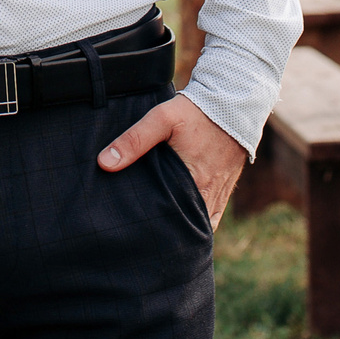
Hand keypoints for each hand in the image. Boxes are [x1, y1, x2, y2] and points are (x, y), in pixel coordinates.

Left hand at [97, 93, 246, 227]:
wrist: (234, 102)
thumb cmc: (196, 111)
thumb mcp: (161, 119)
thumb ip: (134, 140)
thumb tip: (105, 163)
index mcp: (193, 182)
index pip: (172, 219)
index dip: (155, 228)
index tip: (136, 232)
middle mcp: (209, 193)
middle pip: (186, 224)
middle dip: (167, 231)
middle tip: (143, 236)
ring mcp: (220, 192)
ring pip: (200, 223)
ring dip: (184, 227)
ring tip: (160, 233)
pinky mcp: (226, 187)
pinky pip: (213, 215)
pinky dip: (199, 221)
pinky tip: (183, 223)